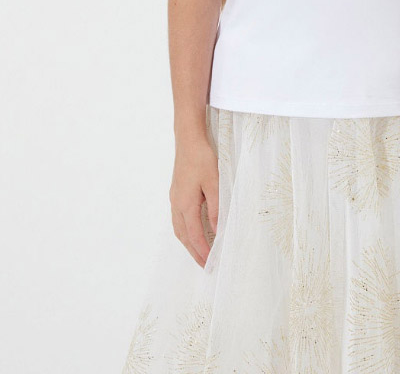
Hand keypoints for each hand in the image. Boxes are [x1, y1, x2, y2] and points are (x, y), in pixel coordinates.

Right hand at [169, 135, 218, 267]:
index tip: (210, 264)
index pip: (194, 235)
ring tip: (199, 253)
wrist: (188, 140)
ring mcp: (174, 198)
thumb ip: (216, 208)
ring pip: (179, 228)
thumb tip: (218, 230)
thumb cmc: (202, 159)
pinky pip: (179, 219)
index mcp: (185, 204)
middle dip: (194, 252)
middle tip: (205, 266)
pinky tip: (193, 231)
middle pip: (183, 236)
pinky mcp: (176, 192)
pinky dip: (186, 231)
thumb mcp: (215, 183)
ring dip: (188, 243)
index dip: (202, 251)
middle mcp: (176, 204)